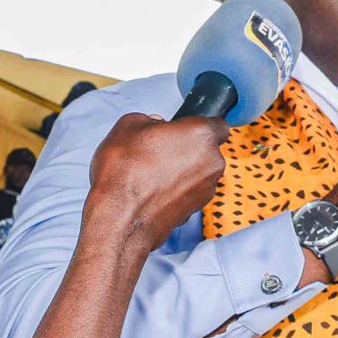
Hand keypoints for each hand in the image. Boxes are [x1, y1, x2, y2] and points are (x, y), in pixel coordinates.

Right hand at [87, 113, 227, 252]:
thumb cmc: (125, 171)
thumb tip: (155, 126)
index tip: (183, 128)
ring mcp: (206, 189)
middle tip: (159, 149)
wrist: (120, 217)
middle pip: (206, 150)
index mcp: (202, 135)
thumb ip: (149, 120)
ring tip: (150, 173)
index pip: (217, 124)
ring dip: (181, 171)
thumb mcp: (129, 125)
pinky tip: (152, 191)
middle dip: (186, 149)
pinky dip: (175, 191)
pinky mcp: (195, 210)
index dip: (198, 125)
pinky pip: (188, 192)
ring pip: (198, 173)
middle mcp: (212, 162)